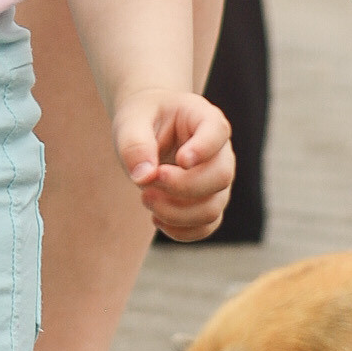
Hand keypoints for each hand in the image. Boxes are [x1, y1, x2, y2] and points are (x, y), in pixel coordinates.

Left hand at [113, 92, 233, 242]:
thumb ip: (135, 144)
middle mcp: (219, 152)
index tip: (180, 159)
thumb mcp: (131, 121)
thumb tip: (144, 177)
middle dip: (181, 186)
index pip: (217, 132)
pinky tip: (155, 218)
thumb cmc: (142, 120)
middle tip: (148, 181)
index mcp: (205, 119)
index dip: (203, 149)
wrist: (146, 130)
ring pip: (213, 209)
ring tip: (145, 197)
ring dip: (176, 212)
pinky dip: (180, 230)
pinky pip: (205, 227)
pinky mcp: (207, 203)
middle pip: (220, 177)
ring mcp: (216, 181)